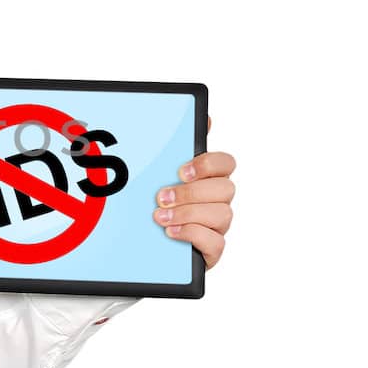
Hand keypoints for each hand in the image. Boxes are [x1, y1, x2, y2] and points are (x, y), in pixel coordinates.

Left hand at [152, 113, 236, 268]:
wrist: (142, 244)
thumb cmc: (158, 204)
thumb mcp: (161, 173)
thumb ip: (179, 147)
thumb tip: (205, 116)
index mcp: (208, 179)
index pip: (225, 163)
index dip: (209, 164)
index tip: (182, 170)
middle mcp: (217, 201)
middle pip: (225, 189)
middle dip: (192, 192)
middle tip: (161, 197)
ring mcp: (216, 226)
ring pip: (222, 214)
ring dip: (188, 214)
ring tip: (160, 217)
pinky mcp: (211, 250)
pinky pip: (216, 243)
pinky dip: (193, 235)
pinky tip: (171, 232)